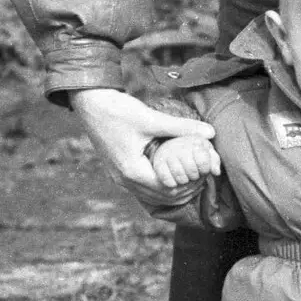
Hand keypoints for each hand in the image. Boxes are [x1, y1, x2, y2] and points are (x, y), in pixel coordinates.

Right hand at [70, 88, 219, 204]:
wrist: (90, 103)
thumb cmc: (118, 110)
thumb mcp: (151, 118)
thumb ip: (181, 127)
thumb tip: (211, 133)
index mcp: (132, 171)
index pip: (168, 190)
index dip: (189, 184)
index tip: (205, 173)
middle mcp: (124, 180)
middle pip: (161, 196)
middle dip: (184, 189)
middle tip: (203, 176)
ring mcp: (119, 177)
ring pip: (151, 194)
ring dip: (172, 188)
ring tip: (192, 175)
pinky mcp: (118, 171)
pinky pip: (143, 186)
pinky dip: (159, 184)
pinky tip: (172, 171)